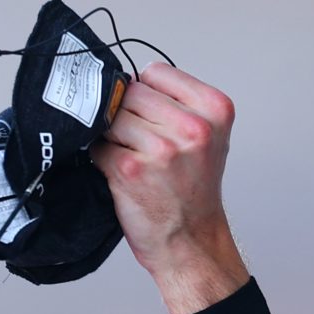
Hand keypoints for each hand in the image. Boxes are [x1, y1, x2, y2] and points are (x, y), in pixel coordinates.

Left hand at [87, 64, 250, 313]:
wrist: (191, 241)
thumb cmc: (194, 190)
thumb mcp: (207, 136)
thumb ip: (176, 102)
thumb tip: (122, 80)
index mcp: (215, 109)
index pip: (155, 72)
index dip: (144, 92)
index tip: (149, 116)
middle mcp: (192, 127)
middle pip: (131, 92)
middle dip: (126, 114)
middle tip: (140, 142)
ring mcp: (160, 148)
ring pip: (112, 117)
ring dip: (113, 136)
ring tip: (133, 158)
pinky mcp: (129, 170)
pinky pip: (98, 145)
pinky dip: (101, 157)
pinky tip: (121, 173)